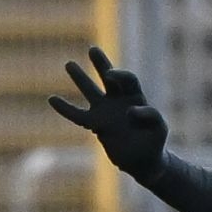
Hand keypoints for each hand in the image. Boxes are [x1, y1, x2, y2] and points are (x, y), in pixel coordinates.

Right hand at [49, 46, 169, 176]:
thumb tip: (130, 111)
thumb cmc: (154, 142)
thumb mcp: (160, 128)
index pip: (128, 79)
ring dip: (80, 78)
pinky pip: (77, 115)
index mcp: (135, 96)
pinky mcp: (96, 125)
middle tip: (93, 50)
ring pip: (90, 91)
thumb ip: (151, 116)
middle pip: (109, 77)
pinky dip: (65, 109)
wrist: (143, 161)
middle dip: (101, 63)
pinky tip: (52, 99)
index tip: (118, 85)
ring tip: (69, 64)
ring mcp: (105, 111)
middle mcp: (118, 100)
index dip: (122, 77)